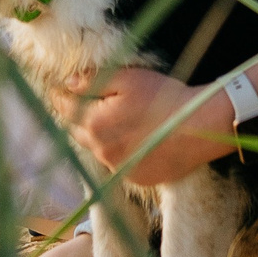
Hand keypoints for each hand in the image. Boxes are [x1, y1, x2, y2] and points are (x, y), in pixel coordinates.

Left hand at [63, 67, 233, 187]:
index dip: (59, 97)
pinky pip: (118, 163)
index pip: (65, 110)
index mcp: (96, 123)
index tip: (57, 90)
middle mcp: (102, 150)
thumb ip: (94, 80)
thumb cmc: (165, 97)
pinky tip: (136, 138)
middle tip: (84, 102)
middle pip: (78, 132)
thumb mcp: (128, 78)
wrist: (200, 127)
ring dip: (99, 135)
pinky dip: (120, 151)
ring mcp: (119, 168)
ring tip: (115, 120)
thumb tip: (69, 84)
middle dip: (77, 117)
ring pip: (98, 149)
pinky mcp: (136, 178)